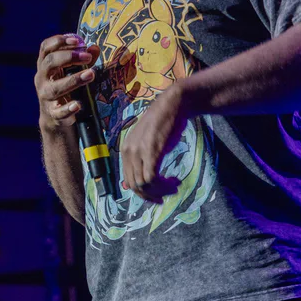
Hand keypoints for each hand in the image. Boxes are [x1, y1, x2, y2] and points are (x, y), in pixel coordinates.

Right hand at [35, 34, 100, 129]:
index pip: (46, 48)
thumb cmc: (64, 88)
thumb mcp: (70, 72)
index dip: (59, 41)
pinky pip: (59, 112)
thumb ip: (83, 60)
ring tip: (91, 74)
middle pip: (49, 63)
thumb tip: (95, 48)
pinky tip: (78, 105)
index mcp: (45, 66)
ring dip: (73, 80)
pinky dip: (68, 108)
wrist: (54, 117)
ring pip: (55, 88)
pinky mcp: (52, 114)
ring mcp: (45, 96)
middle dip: (68, 57)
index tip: (77, 40)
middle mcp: (42, 79)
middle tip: (87, 57)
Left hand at [120, 83, 189, 201]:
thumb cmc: (165, 121)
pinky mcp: (151, 152)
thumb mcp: (149, 139)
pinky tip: (174, 181)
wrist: (173, 105)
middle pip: (134, 185)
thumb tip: (147, 179)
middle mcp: (128, 151)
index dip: (143, 192)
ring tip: (174, 187)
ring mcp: (138, 152)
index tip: (158, 195)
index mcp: (126, 149)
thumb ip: (144, 155)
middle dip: (151, 195)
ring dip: (160, 191)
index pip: (128, 180)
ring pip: (143, 184)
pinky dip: (163, 186)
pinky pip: (152, 178)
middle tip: (167, 195)